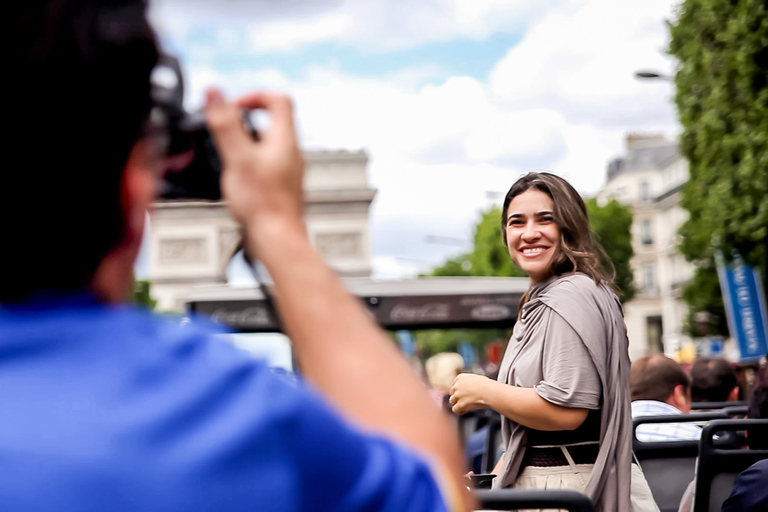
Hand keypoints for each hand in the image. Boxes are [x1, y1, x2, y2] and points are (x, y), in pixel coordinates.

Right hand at [205, 89, 305, 252]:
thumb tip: (214, 93)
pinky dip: (251, 164)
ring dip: (248, 144)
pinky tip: (238, 180)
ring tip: (230, 156)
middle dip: (247, 121)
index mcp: (285, 140)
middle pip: (273, 122)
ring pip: (269, 146)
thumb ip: (225, 124)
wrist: (277, 238)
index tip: (235, 107)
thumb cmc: (263, 203)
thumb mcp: (237, 157)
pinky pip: (268, 166)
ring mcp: (289, 171)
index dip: (255, 96)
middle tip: (227, 131)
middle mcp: (292, 154)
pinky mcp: (283, 188)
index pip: (279, 100)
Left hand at [449, 373, 492, 414]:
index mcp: (460, 378)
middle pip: (452, 393)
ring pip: (452, 401)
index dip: (458, 391)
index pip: (454, 385)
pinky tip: (464, 411)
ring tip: (465, 406)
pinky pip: (455, 409)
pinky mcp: (460, 404)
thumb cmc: (487, 386)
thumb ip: (468, 383)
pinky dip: (459, 411)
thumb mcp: (475, 378)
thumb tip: (468, 389)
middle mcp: (457, 386)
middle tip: (465, 400)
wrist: (490, 392)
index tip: (463, 394)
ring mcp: (457, 395)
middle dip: (458, 397)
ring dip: (458, 404)